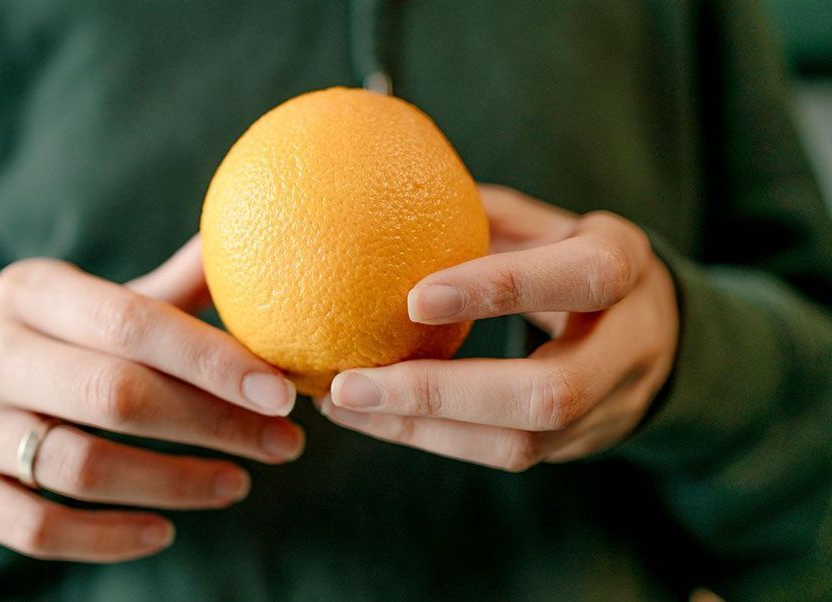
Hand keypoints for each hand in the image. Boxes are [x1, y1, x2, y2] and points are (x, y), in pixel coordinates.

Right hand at [0, 236, 302, 561]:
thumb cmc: (64, 349)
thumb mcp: (105, 308)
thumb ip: (173, 290)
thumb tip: (248, 239)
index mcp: (26, 290)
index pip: (129, 321)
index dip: (211, 360)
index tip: (280, 392)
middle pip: (112, 394)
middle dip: (212, 423)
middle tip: (283, 443)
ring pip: (79, 466)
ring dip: (174, 483)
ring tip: (238, 484)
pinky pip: (36, 527)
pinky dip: (108, 537)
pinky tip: (164, 533)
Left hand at [320, 185, 677, 470]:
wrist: (665, 335)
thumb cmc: (579, 260)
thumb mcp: (552, 224)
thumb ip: (488, 214)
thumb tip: (391, 191)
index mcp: (624, 265)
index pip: (576, 279)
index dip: (500, 290)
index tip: (413, 298)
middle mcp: (629, 345)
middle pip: (549, 393)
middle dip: (440, 394)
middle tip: (350, 385)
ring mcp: (608, 407)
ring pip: (521, 445)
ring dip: (421, 429)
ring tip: (344, 405)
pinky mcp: (579, 446)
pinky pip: (503, 456)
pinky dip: (430, 438)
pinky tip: (373, 415)